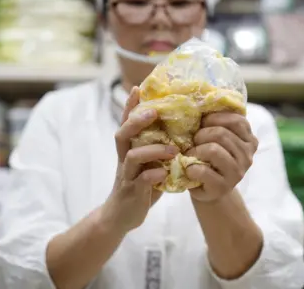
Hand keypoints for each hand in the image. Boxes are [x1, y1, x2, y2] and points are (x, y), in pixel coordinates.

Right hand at [103, 87, 178, 232]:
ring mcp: (127, 175)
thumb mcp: (147, 163)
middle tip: (154, 112)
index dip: (130, 106)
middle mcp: (124, 158)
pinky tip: (164, 174)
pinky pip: (141, 180)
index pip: (126, 123)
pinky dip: (153, 175)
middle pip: (123, 134)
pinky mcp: (132, 191)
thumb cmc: (140, 185)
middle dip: (137, 121)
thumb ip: (156, 147)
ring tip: (172, 150)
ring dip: (153, 150)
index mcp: (128, 149)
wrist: (122, 215)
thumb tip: (181, 129)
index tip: (138, 88)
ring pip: (132, 156)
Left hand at [186, 112, 257, 202]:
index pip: (237, 120)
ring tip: (190, 154)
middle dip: (201, 134)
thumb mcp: (217, 139)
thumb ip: (217, 123)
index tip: (202, 123)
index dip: (215, 118)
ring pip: (213, 150)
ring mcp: (237, 173)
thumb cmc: (210, 159)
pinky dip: (191, 168)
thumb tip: (200, 103)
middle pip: (222, 134)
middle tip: (193, 141)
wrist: (208, 189)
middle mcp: (248, 156)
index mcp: (249, 140)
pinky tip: (190, 169)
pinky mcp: (223, 187)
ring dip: (195, 150)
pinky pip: (204, 171)